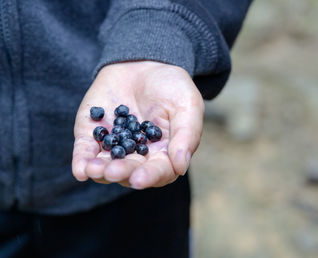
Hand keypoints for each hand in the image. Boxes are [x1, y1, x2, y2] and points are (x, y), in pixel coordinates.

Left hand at [71, 61, 203, 188]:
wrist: (145, 62)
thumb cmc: (172, 86)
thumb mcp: (187, 105)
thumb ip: (186, 135)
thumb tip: (181, 167)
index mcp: (164, 154)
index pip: (158, 171)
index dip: (149, 176)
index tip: (139, 179)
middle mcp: (139, 156)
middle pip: (130, 171)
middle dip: (121, 173)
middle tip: (113, 171)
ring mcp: (114, 146)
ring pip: (106, 166)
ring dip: (99, 171)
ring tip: (94, 169)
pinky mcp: (93, 134)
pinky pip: (86, 150)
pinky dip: (82, 161)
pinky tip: (80, 169)